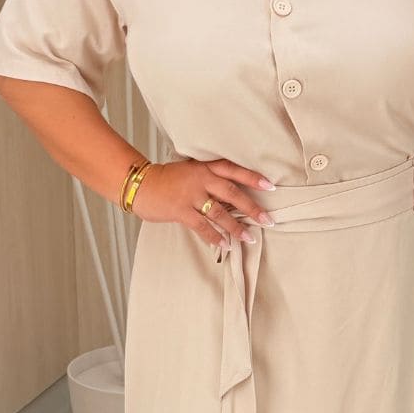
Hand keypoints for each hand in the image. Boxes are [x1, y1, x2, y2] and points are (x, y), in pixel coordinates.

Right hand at [130, 157, 276, 249]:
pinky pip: (202, 226)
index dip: (253, 178)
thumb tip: (235, 196)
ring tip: (249, 238)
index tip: (271, 186)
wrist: (142, 184)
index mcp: (206, 167)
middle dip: (251, 208)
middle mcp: (202, 179)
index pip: (234, 171)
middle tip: (267, 219)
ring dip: (235, 227)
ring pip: (219, 213)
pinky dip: (214, 236)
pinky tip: (224, 244)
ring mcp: (191, 195)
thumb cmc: (170, 179)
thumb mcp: (193, 171)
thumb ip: (212, 180)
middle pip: (232, 193)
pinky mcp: (181, 210)